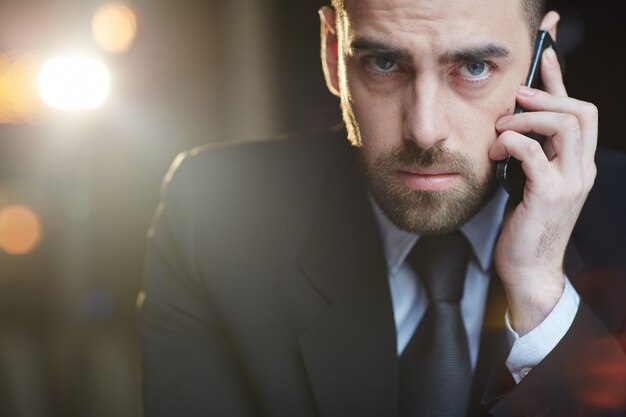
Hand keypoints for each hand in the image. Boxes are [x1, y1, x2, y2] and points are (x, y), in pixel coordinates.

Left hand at [488, 16, 597, 334]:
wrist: (529, 268)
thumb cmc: (525, 226)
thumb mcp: (528, 182)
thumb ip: (528, 155)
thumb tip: (509, 127)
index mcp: (578, 163)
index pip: (579, 110)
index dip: (560, 79)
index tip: (544, 52)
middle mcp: (582, 169)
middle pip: (581, 111)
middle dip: (545, 95)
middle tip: (513, 100)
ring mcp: (570, 182)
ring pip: (564, 124)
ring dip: (526, 118)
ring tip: (500, 131)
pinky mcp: (549, 194)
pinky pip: (533, 152)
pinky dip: (510, 143)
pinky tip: (494, 151)